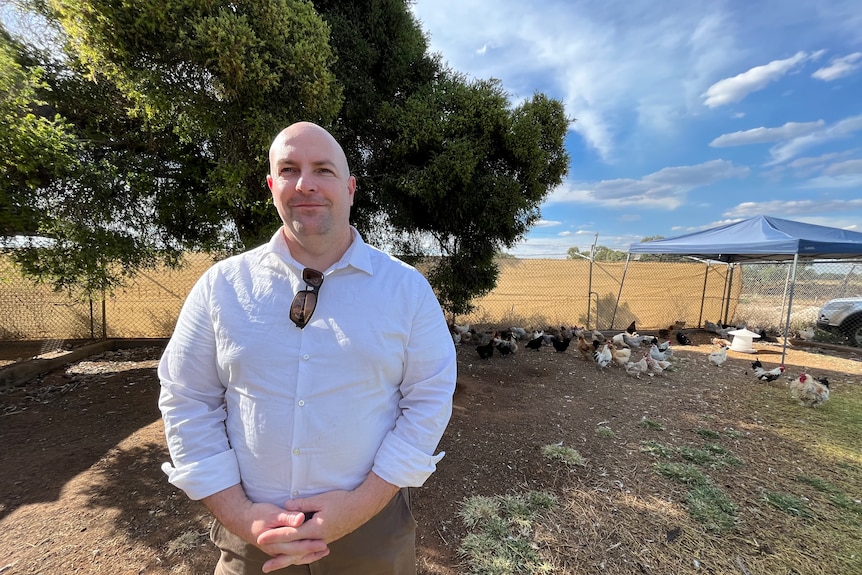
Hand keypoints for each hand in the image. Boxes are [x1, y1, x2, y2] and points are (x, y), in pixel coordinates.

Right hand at [203, 485, 328, 570]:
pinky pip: (290, 555)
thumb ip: (287, 517)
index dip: (310, 544)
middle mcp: (275, 549)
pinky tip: (310, 552)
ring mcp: (275, 550)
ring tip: (323, 552)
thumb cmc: (257, 514)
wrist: (241, 519)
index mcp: (275, 541)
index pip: (296, 545)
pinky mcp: (275, 549)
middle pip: (297, 553)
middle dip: (312, 551)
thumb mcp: (272, 512)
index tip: (323, 542)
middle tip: (327, 548)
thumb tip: (301, 519)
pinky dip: (301, 555)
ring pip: (294, 557)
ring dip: (308, 555)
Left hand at [257, 473, 399, 571]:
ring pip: (303, 554)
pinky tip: (296, 559)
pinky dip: (301, 557)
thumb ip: (303, 504)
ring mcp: (324, 541)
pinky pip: (310, 552)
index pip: (291, 534)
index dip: (275, 536)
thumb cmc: (343, 500)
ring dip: (288, 560)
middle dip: (279, 557)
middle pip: (295, 551)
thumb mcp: (321, 499)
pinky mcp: (327, 540)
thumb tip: (286, 506)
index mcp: (316, 528)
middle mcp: (319, 539)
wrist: (362, 506)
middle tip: (264, 566)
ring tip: (276, 566)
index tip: (261, 539)